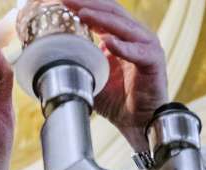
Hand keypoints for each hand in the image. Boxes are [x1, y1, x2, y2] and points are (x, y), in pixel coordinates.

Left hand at [64, 0, 167, 152]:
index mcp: (121, 35)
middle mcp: (135, 35)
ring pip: (123, 25)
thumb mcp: (91, 77)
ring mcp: (147, 46)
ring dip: (101, 18)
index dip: (81, 3)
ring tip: (81, 13)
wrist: (139, 123)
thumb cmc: (117, 100)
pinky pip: (137, 51)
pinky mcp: (154, 61)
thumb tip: (51, 55)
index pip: (101, 11)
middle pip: (111, 10)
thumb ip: (78, 62)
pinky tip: (106, 42)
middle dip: (87, 2)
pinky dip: (122, 47)